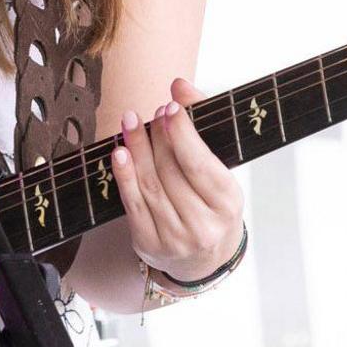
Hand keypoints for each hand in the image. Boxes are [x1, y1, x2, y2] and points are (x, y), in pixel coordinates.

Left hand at [110, 77, 244, 282]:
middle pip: (171, 171)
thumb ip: (202, 123)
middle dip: (157, 137)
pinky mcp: (148, 243)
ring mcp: (174, 237)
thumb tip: (180, 86)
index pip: (199, 164)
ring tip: (130, 123)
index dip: (182, 134)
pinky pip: (131, 203)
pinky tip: (119, 153)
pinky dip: (123, 176)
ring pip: (149, 185)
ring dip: (136, 149)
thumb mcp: (220, 169)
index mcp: (227, 203)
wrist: (205, 260)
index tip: (170, 109)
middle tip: (149, 113)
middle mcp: (202, 224)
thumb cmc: (214, 206)